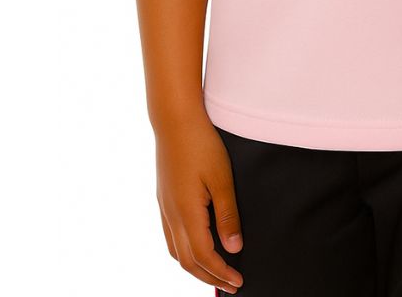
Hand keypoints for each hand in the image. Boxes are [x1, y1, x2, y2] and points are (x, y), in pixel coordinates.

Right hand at [154, 110, 244, 293]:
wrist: (174, 120)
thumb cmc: (202, 144)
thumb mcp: (222, 178)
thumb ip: (227, 215)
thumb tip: (234, 248)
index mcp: (186, 213)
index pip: (203, 256)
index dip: (221, 273)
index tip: (238, 282)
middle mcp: (171, 215)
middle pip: (187, 261)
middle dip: (209, 277)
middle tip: (230, 286)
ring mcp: (164, 207)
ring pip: (175, 251)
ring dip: (195, 267)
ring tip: (215, 273)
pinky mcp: (163, 198)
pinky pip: (170, 237)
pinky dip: (183, 251)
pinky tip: (194, 247)